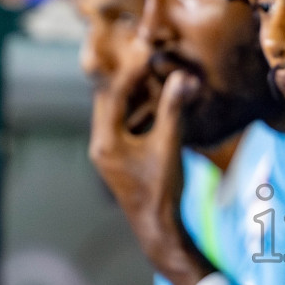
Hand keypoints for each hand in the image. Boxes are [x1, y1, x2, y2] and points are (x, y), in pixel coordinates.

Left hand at [89, 64, 211, 284]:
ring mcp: (108, 154)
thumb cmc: (161, 189)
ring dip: (136, 98)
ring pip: (118, 115)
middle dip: (131, 82)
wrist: (158, 228)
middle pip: (110, 102)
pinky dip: (140, 115)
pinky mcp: (119, 160)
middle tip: (152, 65)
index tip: (148, 56)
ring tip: (158, 83)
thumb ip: (174, 110)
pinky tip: (159, 108)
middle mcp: (101, 145)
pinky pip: (125, 128)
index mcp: (105, 141)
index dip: (132, 72)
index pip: (113, 95)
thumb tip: (183, 77)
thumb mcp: (169, 145)